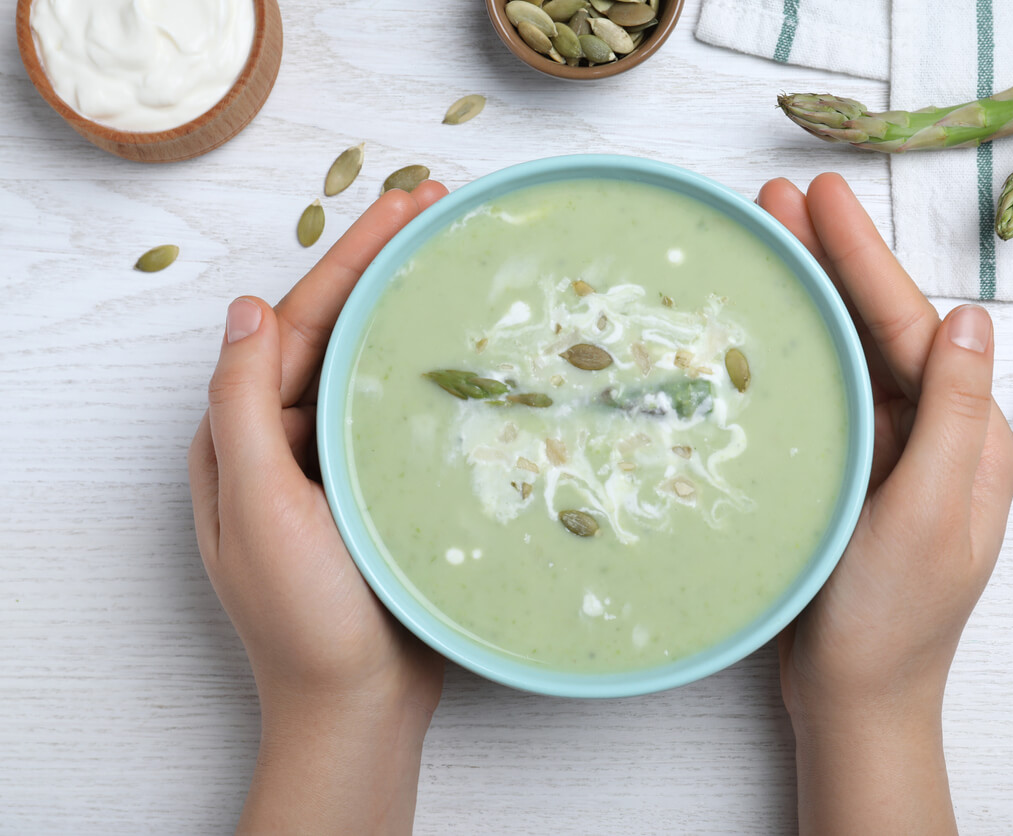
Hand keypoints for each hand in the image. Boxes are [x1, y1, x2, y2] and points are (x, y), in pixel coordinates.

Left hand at [188, 182, 450, 834]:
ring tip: (455, 264)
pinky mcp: (377, 493)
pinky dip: (426, 376)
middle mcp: (284, 441)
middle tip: (436, 208)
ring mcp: (333, 467)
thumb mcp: (259, 506)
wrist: (357, 707)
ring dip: (407, 314)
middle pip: (334, 334)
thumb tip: (244, 309)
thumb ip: (242, 406)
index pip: (295, 324)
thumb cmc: (303, 616)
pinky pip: (397, 417)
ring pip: (369, 370)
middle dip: (380, 269)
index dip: (347, 259)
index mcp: (243, 436)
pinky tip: (467, 355)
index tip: (401, 204)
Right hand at [758, 174, 1012, 832]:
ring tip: (765, 242)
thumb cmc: (891, 619)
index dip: (866, 258)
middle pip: (877, 328)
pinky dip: (794, 355)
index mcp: (967, 437)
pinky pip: (823, 397)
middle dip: (831, 261)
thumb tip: (970, 317)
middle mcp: (931, 435)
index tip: (822, 198)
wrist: (854, 698)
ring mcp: (886, 455)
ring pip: (845, 355)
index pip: (912, 326)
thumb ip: (952, 415)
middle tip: (779, 201)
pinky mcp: (847, 476)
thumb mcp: (931, 514)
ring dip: (808, 297)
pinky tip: (761, 326)